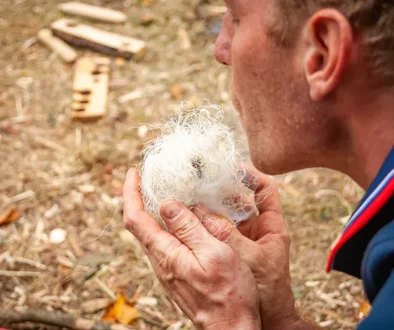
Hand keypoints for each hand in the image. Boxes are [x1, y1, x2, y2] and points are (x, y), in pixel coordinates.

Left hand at [123, 168, 260, 329]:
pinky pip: (164, 243)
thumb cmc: (228, 293)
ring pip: (151, 233)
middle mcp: (160, 261)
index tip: (133, 173)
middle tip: (148, 178)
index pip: (135, 218)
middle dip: (139, 198)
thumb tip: (167, 205)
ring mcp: (167, 269)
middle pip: (139, 224)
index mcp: (166, 253)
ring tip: (165, 192)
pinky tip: (180, 219)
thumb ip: (189, 228)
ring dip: (153, 210)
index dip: (131, 193)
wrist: (230, 327)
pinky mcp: (177, 273)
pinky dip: (166, 224)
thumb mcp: (213, 253)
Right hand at [193, 165, 301, 329]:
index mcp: (272, 226)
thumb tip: (200, 211)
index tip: (233, 165)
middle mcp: (257, 229)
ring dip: (211, 203)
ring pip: (226, 213)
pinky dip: (205, 222)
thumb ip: (227, 235)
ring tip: (193, 190)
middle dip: (223, 186)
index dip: (251, 174)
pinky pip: (216, 230)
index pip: (265, 189)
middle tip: (203, 175)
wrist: (267, 319)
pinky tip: (191, 216)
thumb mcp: (250, 258)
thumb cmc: (268, 291)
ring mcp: (243, 239)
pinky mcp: (230, 250)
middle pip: (241, 198)